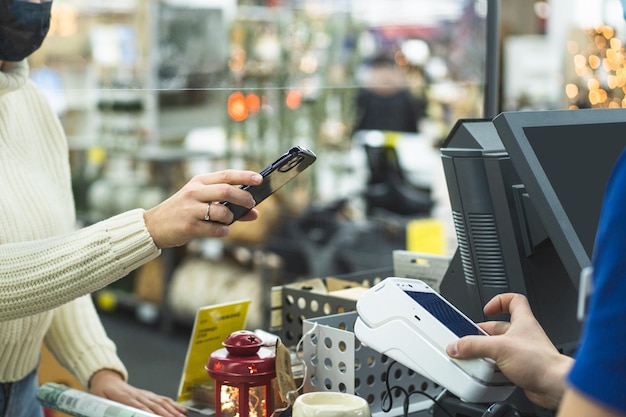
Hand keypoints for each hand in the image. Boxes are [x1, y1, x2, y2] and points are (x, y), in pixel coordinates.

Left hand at [89, 370, 186, 416]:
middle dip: (166, 414)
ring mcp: (144, 394)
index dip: (149, 413)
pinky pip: (162, 399)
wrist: (106, 379)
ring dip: (172, 410)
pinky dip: (173, 404)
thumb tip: (111, 413)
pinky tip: (181, 409)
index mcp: (124, 397)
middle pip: (154, 405)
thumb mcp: (99, 401)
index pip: (139, 406)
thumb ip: (107, 410)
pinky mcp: (148, 394)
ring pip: (161, 402)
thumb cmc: (101, 392)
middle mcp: (138, 395)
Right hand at [144, 170, 262, 247]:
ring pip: (222, 211)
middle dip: (244, 198)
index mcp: (199, 181)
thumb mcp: (202, 202)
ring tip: (227, 221)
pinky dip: (223, 231)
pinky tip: (220, 230)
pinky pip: (216, 229)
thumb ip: (228, 205)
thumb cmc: (184, 211)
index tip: (259, 179)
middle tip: (251, 204)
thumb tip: (255, 213)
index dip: (245, 176)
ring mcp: (191, 208)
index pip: (226, 175)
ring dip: (231, 218)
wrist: (154, 225)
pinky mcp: (189, 225)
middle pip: (226, 190)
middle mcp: (195, 192)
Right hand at [446, 293, 572, 409]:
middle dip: (484, 333)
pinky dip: (492, 367)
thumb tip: (457, 345)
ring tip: (477, 356)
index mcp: (523, 321)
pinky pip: (502, 363)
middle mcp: (523, 335)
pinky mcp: (521, 367)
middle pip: (499, 327)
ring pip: (499, 346)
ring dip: (487, 352)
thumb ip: (474, 346)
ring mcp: (523, 351)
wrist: (554, 387)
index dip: (499, 301)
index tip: (487, 309)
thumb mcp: (499, 348)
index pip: (513, 300)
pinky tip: (487, 372)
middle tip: (472, 338)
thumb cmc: (540, 363)